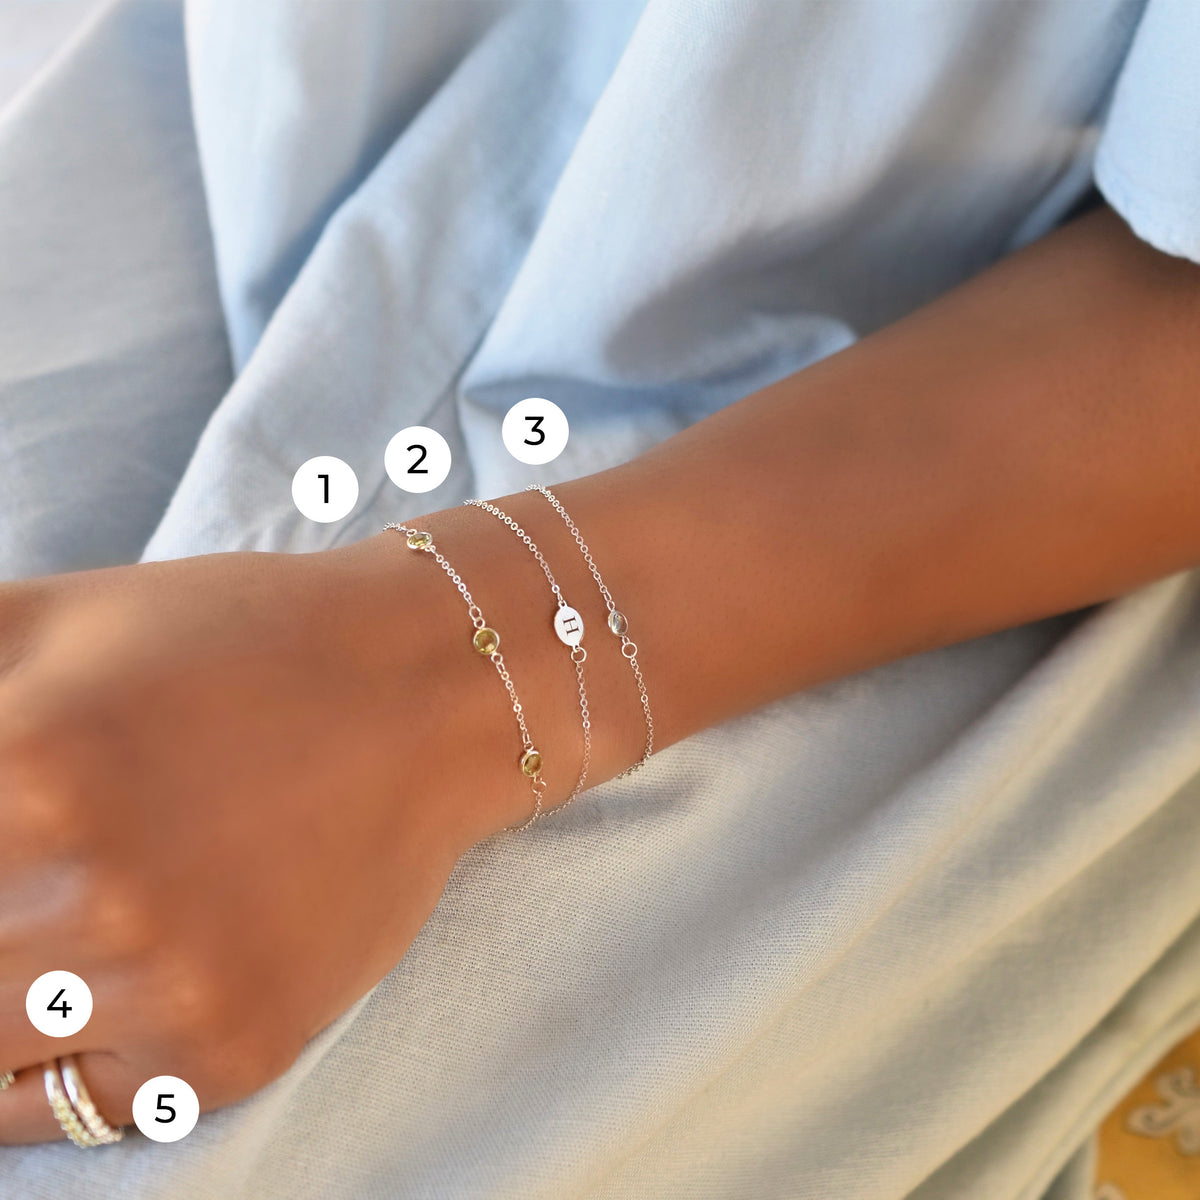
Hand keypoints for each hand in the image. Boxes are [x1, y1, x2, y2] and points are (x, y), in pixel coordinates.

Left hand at [0, 530, 546, 1142]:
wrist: (423, 698)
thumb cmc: (241, 641)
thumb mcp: (57, 614)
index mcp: (30, 768)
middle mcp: (93, 894)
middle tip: (22, 891)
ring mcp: (171, 985)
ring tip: (57, 916)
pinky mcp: (232, 1047)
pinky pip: (71, 1109)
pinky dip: (43, 1065)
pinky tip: (82, 985)